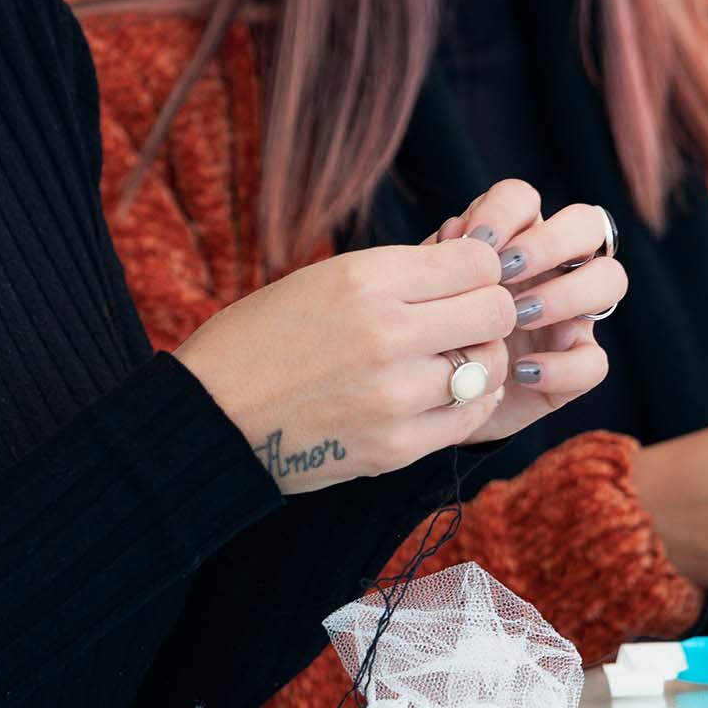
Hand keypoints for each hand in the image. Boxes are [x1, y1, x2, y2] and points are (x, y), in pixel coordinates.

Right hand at [179, 239, 531, 495]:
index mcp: (365, 279)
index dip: (478, 267)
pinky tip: (444, 393)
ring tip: (448, 359)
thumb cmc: (262, 337)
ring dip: (478, 360)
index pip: (477, 260)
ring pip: (490, 366)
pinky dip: (468, 401)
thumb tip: (472, 263)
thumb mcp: (323, 279)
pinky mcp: (395, 447)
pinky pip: (470, 417)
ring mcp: (395, 395)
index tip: (460, 280)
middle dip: (488, 311)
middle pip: (497, 311)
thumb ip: (399, 274)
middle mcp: (387, 333)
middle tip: (464, 320)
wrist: (210, 417)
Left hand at [434, 183, 626, 420]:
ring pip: (610, 279)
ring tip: (518, 316)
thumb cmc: (433, 331)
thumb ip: (441, 260)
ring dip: (566, 293)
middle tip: (507, 273)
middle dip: (550, 242)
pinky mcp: (577, 367)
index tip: (477, 241)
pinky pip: (595, 361)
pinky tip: (520, 371)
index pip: (524, 198)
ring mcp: (573, 314)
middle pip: (587, 224)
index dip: (506, 211)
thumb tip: (457, 234)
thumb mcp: (429, 292)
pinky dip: (560, 366)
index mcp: (511, 238)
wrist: (434, 398)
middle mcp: (553, 267)